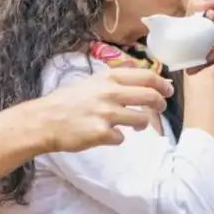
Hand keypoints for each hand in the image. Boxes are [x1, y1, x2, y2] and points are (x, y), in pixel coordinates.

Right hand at [40, 67, 172, 151]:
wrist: (45, 120)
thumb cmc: (68, 101)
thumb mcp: (92, 81)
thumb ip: (114, 79)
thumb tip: (140, 76)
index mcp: (108, 78)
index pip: (146, 76)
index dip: (161, 83)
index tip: (168, 90)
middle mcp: (110, 93)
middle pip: (150, 96)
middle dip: (160, 103)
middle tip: (160, 108)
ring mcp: (107, 113)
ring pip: (141, 120)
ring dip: (142, 124)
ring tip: (134, 125)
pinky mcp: (102, 133)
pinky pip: (122, 138)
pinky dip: (117, 138)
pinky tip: (107, 135)